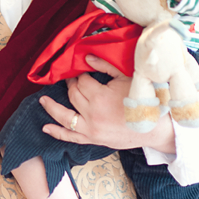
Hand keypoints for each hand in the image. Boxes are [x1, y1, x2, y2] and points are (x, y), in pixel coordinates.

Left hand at [40, 55, 175, 153]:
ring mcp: (90, 129)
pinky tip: (46, 128)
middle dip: (71, 85)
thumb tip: (86, 58)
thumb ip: (106, 66)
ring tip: (42, 100)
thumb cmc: (145, 101)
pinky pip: (70, 137)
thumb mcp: (128, 79)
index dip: (82, 74)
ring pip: (65, 116)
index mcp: (100, 97)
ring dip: (51, 107)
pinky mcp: (93, 140)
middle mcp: (91, 114)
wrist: (156, 129)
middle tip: (72, 79)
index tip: (84, 70)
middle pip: (73, 95)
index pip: (82, 81)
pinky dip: (57, 133)